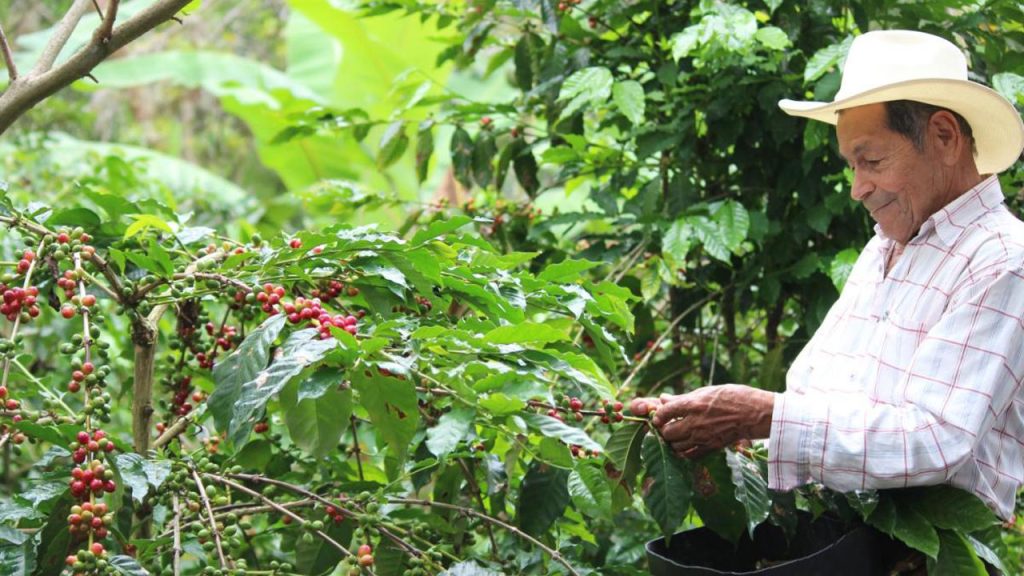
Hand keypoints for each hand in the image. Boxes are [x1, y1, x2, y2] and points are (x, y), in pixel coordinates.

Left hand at [633, 384, 774, 458]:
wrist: (756, 414)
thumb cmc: (734, 397)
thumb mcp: (707, 391)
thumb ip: (683, 398)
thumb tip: (663, 398)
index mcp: (694, 404)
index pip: (665, 412)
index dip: (658, 415)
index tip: (659, 415)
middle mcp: (695, 423)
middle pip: (667, 433)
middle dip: (664, 430)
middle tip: (668, 425)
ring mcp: (703, 437)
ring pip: (676, 446)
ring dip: (673, 441)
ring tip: (678, 435)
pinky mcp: (711, 448)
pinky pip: (689, 455)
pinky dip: (684, 452)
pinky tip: (687, 444)